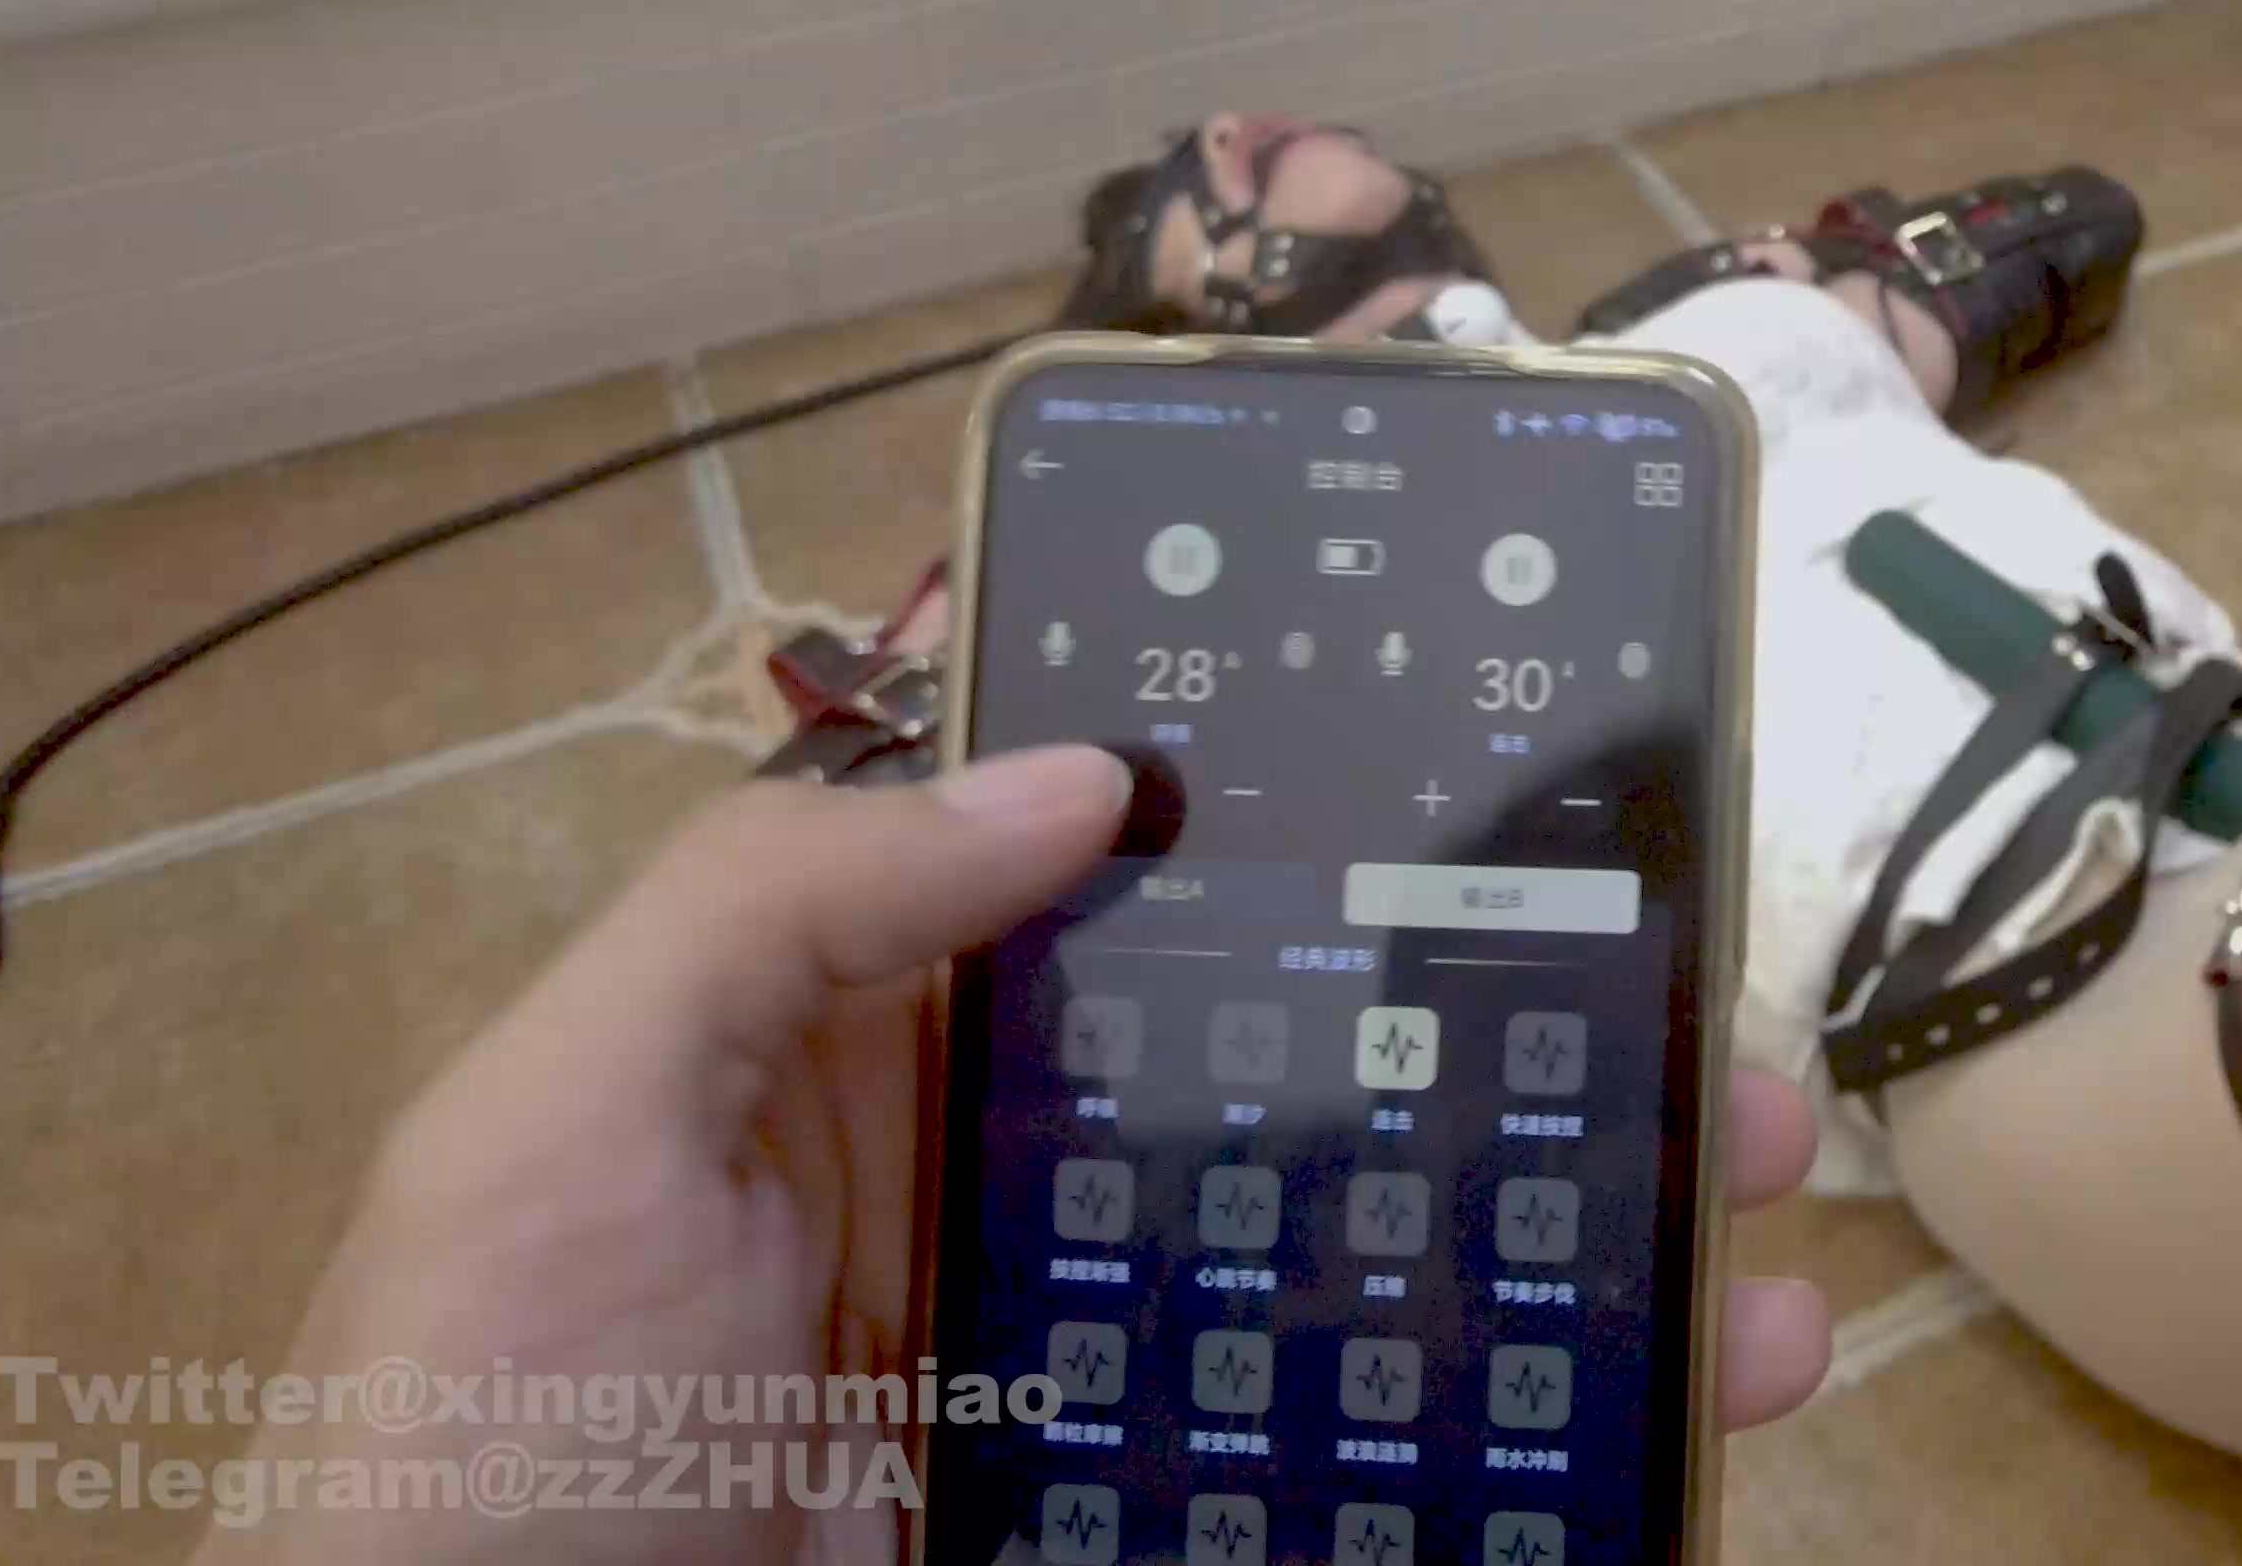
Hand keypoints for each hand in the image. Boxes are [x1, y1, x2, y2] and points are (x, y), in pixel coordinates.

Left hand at [196, 747, 1832, 1565]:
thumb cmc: (483, 1443)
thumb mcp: (561, 1129)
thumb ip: (777, 913)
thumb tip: (1082, 769)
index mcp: (907, 1054)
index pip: (1148, 887)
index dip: (1322, 812)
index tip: (1508, 753)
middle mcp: (1046, 1195)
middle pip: (1336, 1073)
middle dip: (1540, 1025)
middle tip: (1714, 1005)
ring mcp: (1122, 1380)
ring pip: (1398, 1266)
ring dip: (1597, 1225)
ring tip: (1758, 1214)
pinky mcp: (1173, 1522)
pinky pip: (1381, 1470)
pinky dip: (1553, 1442)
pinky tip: (1694, 1405)